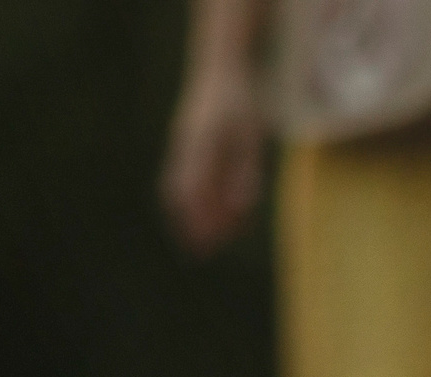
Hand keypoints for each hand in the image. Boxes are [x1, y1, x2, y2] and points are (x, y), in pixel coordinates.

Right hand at [162, 66, 266, 255]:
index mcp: (198, 147)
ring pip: (183, 187)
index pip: (189, 193)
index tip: (200, 246)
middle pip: (181, 194)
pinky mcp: (190, 144)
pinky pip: (188, 176)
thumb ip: (245, 172)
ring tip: (203, 240)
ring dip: (194, 214)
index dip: (194, 221)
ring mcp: (186, 145)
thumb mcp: (250, 137)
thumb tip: (242, 207)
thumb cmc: (241, 103)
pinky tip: (213, 213)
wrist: (223, 69)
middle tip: (198, 253)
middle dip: (189, 224)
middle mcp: (187, 148)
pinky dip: (198, 198)